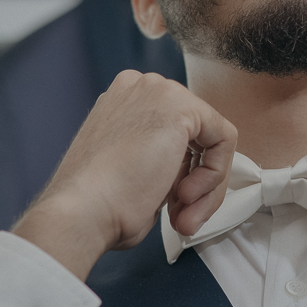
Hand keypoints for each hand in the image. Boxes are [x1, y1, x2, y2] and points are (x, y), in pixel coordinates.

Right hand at [13, 71, 235, 279]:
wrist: (82, 211)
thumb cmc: (98, 205)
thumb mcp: (133, 171)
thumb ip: (162, 160)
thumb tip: (189, 176)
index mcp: (124, 101)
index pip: (176, 134)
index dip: (181, 177)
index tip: (173, 209)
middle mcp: (142, 88)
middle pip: (197, 134)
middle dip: (196, 182)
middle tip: (182, 218)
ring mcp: (161, 92)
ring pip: (213, 138)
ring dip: (205, 186)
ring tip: (183, 216)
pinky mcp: (182, 107)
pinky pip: (224, 139)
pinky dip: (214, 175)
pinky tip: (186, 196)